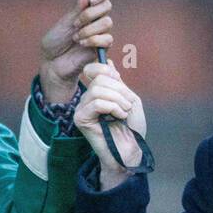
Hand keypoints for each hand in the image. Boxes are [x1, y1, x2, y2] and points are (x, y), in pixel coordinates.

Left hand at [38, 0, 114, 103]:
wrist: (52, 63)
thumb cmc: (56, 42)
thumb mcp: (65, 22)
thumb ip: (77, 7)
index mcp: (88, 11)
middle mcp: (96, 21)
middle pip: (107, 7)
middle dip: (90, 13)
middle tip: (75, 23)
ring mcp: (100, 34)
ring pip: (107, 22)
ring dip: (89, 29)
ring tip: (75, 37)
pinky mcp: (102, 48)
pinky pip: (107, 39)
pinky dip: (93, 40)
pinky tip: (81, 43)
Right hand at [73, 60, 146, 189]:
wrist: (131, 150)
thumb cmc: (132, 128)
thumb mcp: (130, 99)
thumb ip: (118, 82)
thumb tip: (107, 62)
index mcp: (97, 92)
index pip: (95, 69)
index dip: (110, 72)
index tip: (123, 88)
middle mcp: (87, 99)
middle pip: (99, 79)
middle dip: (120, 90)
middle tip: (128, 106)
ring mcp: (81, 109)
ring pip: (98, 90)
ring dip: (118, 101)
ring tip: (124, 113)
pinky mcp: (80, 119)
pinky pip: (96, 103)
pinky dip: (113, 108)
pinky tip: (118, 117)